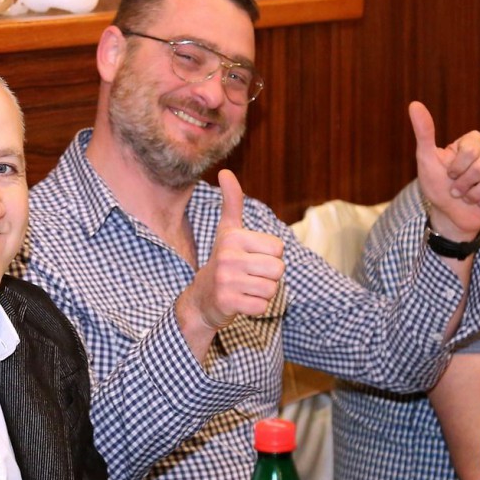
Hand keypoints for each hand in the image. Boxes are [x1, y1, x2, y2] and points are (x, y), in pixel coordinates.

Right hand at [176, 170, 284, 335]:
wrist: (201, 299)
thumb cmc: (223, 261)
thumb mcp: (227, 231)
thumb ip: (232, 202)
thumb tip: (225, 171)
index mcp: (233, 237)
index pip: (278, 248)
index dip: (270, 256)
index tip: (250, 258)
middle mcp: (227, 257)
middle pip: (278, 269)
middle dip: (268, 276)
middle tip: (248, 276)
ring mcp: (226, 280)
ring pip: (271, 289)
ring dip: (262, 292)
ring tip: (244, 288)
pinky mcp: (227, 302)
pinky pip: (261, 307)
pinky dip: (255, 308)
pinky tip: (240, 302)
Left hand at [411, 101, 479, 239]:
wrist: (450, 214)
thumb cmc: (437, 185)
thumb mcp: (426, 159)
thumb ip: (424, 132)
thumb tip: (414, 104)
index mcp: (473, 140)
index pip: (471, 150)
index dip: (457, 168)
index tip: (449, 174)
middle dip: (465, 184)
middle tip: (457, 190)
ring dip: (475, 195)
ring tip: (469, 197)